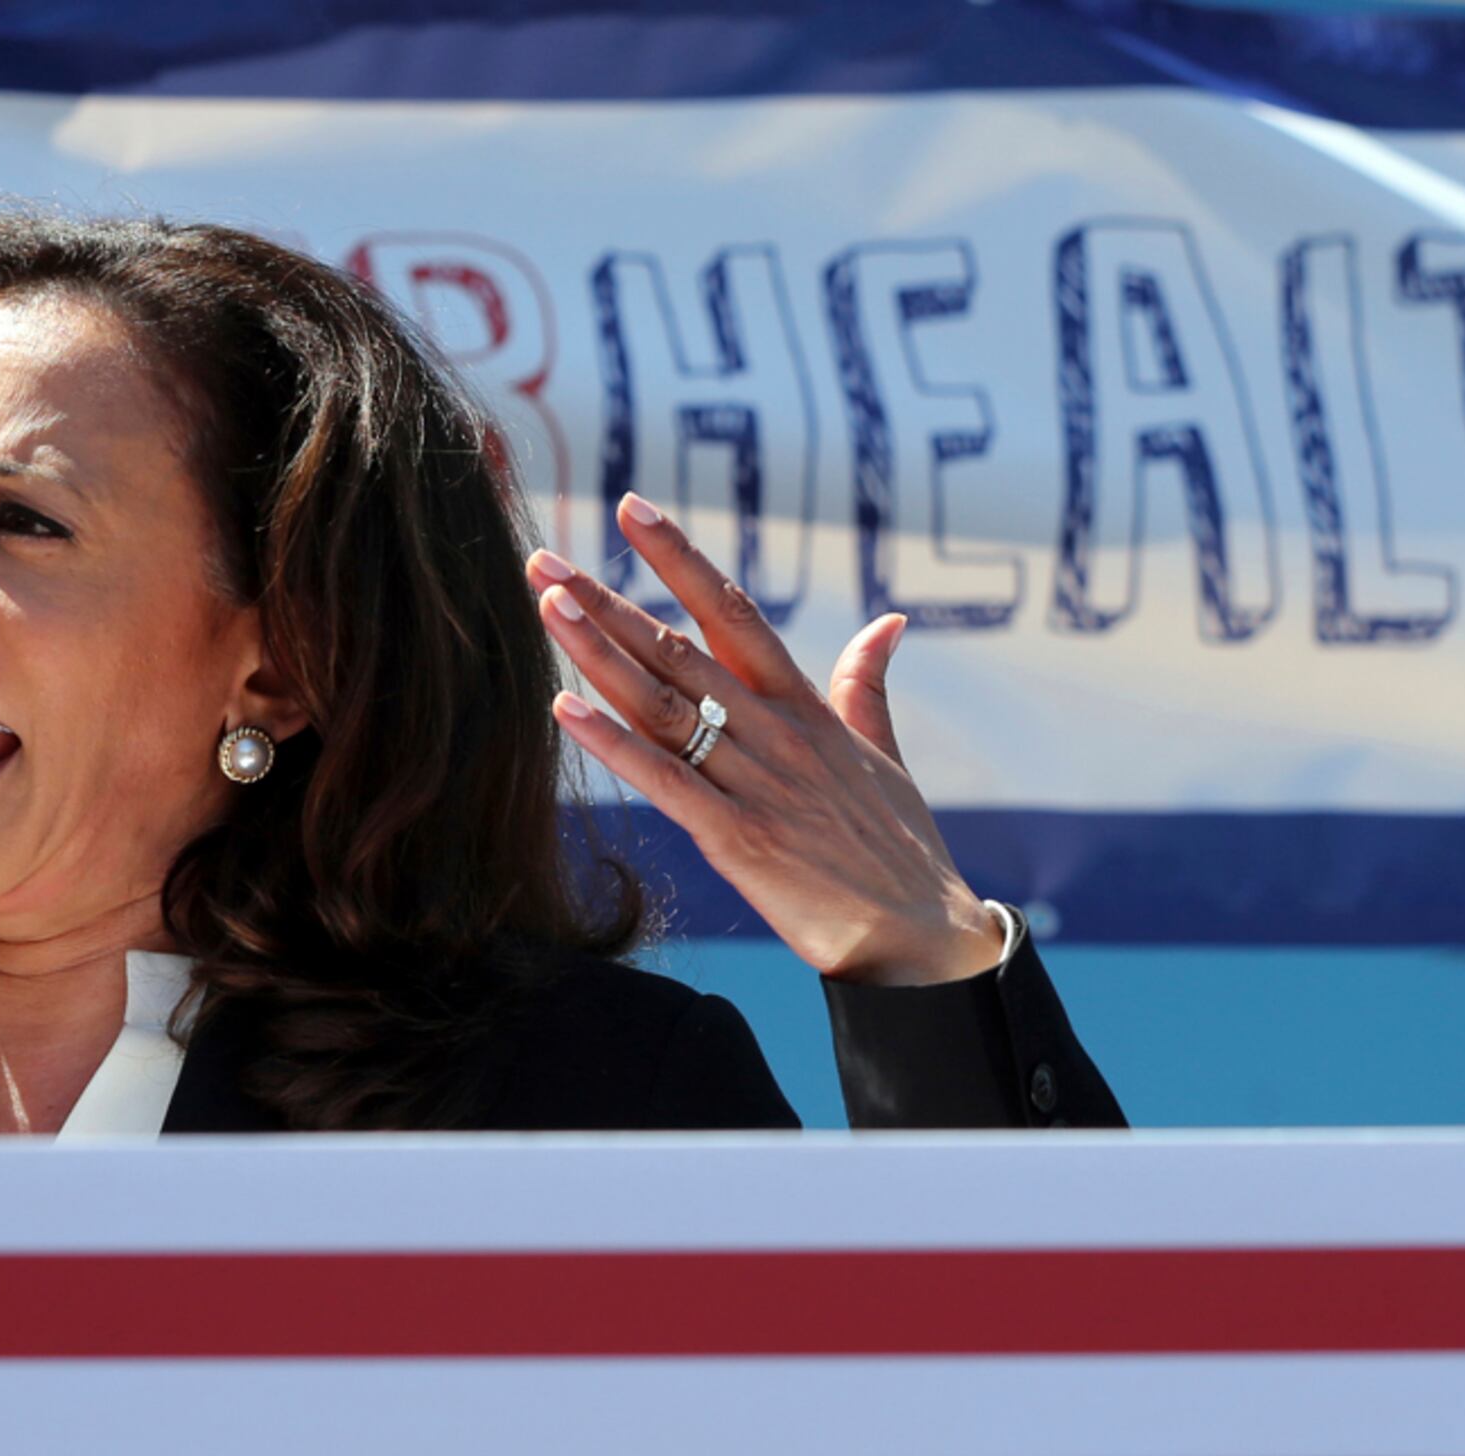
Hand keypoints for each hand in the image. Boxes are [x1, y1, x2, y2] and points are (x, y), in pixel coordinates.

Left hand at [537, 495, 1008, 986]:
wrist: (920, 936)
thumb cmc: (899, 848)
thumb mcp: (883, 754)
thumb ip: (867, 684)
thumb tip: (889, 621)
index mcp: (806, 705)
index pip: (734, 610)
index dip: (680, 558)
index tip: (632, 509)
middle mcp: (775, 732)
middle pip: (678, 649)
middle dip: (607, 601)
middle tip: (544, 560)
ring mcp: (755, 782)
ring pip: (662, 704)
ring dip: (598, 653)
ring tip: (547, 606)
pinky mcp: (737, 839)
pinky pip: (663, 781)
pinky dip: (612, 744)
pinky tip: (564, 709)